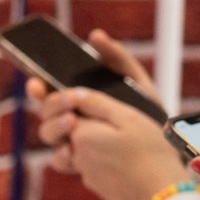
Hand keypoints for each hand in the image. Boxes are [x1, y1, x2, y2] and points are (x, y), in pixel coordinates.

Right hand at [25, 30, 167, 195]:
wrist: (163, 152)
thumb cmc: (147, 114)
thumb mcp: (137, 82)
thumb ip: (118, 59)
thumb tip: (95, 35)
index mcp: (78, 101)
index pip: (49, 91)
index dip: (38, 86)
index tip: (36, 82)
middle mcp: (71, 121)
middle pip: (44, 112)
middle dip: (49, 104)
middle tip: (69, 99)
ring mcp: (73, 143)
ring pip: (48, 134)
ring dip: (54, 126)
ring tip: (72, 121)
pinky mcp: (80, 164)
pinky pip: (60, 161)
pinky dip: (61, 157)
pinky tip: (72, 152)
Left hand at [33, 86, 187, 199]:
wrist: (163, 194)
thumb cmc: (151, 153)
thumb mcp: (129, 118)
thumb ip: (97, 103)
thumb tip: (74, 94)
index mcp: (81, 135)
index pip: (61, 111)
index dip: (67, 100)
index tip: (79, 96)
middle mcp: (76, 155)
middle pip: (62, 131)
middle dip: (70, 120)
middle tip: (94, 115)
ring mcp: (85, 173)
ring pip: (74, 149)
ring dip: (85, 140)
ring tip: (111, 137)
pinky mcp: (96, 185)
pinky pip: (88, 165)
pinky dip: (97, 158)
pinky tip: (118, 156)